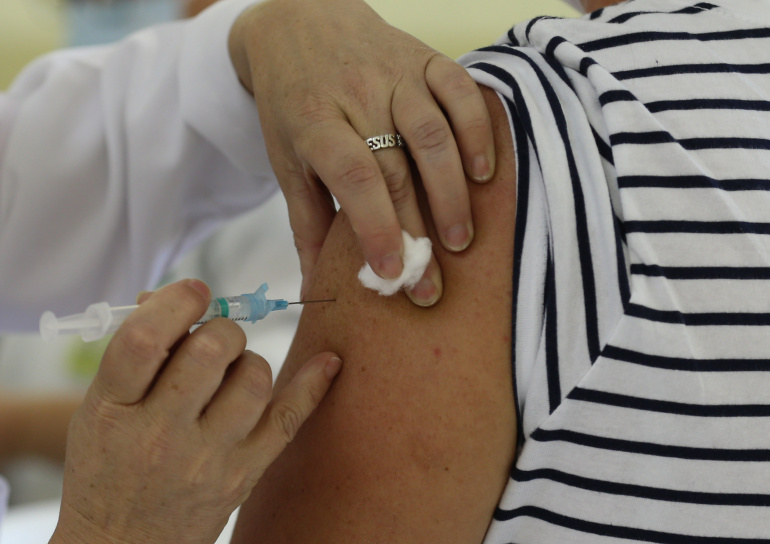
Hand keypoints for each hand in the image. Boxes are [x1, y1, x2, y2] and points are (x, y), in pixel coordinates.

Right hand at [45, 279, 340, 543]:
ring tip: (231, 370)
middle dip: (220, 328)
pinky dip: (312, 385)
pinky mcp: (244, 476)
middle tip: (213, 338)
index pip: (143, 339)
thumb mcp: (98, 409)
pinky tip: (328, 362)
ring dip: (249, 358)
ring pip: (254, 378)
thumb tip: (176, 296)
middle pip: (210, 352)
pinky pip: (288, 420)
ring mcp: (207, 459)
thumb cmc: (106, 469)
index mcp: (111, 410)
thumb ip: (135, 354)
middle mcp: (160, 436)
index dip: (175, 301)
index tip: (192, 293)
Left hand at [229, 0, 494, 305]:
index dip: (377, 228)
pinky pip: (460, 91)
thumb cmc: (292, 102)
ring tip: (460, 241)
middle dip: (418, 232)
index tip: (392, 274)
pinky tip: (482, 174)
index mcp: (314, 123)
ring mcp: (394, 73)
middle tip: (430, 285)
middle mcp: (357, 95)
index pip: (353, 179)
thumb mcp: (287, 160)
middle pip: (397, 169)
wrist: (298, 20)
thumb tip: (315, 291)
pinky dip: (477, 132)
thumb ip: (306, 223)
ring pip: (433, 134)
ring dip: (451, 192)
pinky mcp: (424, 58)